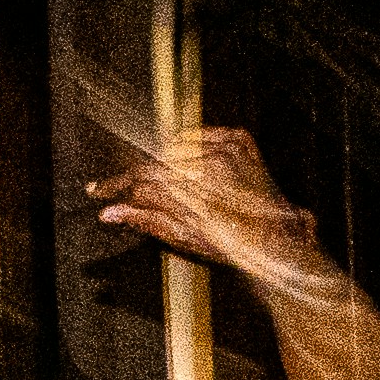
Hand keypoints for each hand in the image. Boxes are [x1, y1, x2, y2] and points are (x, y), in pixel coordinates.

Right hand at [86, 126, 338, 296]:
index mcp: (196, 191)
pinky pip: (200, 134)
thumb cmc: (236, 246)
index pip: (142, 178)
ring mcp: (228, 147)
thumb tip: (110, 213)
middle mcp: (211, 162)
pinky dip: (190, 147)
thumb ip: (147, 219)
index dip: (117, 185)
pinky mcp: (239, 138)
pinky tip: (192, 168)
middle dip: (140, 177)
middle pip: (156, 160)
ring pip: (175, 146)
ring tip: (173, 188)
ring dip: (165, 163)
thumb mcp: (187, 238)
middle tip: (126, 191)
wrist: (280, 237)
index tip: (99, 191)